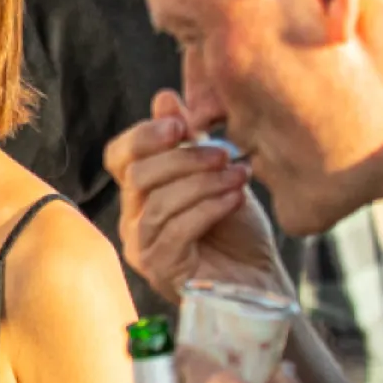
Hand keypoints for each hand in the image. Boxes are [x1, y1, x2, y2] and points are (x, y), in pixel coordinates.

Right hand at [104, 91, 283, 301]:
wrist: (263, 284)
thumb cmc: (239, 233)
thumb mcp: (218, 175)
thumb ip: (190, 141)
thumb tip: (165, 97)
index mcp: (140, 193)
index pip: (120, 155)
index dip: (144, 135)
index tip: (181, 125)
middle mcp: (132, 220)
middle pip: (137, 175)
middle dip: (183, 159)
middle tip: (224, 153)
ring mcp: (142, 248)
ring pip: (157, 202)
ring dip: (202, 183)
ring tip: (239, 175)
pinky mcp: (160, 271)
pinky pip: (176, 231)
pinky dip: (208, 209)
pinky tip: (235, 200)